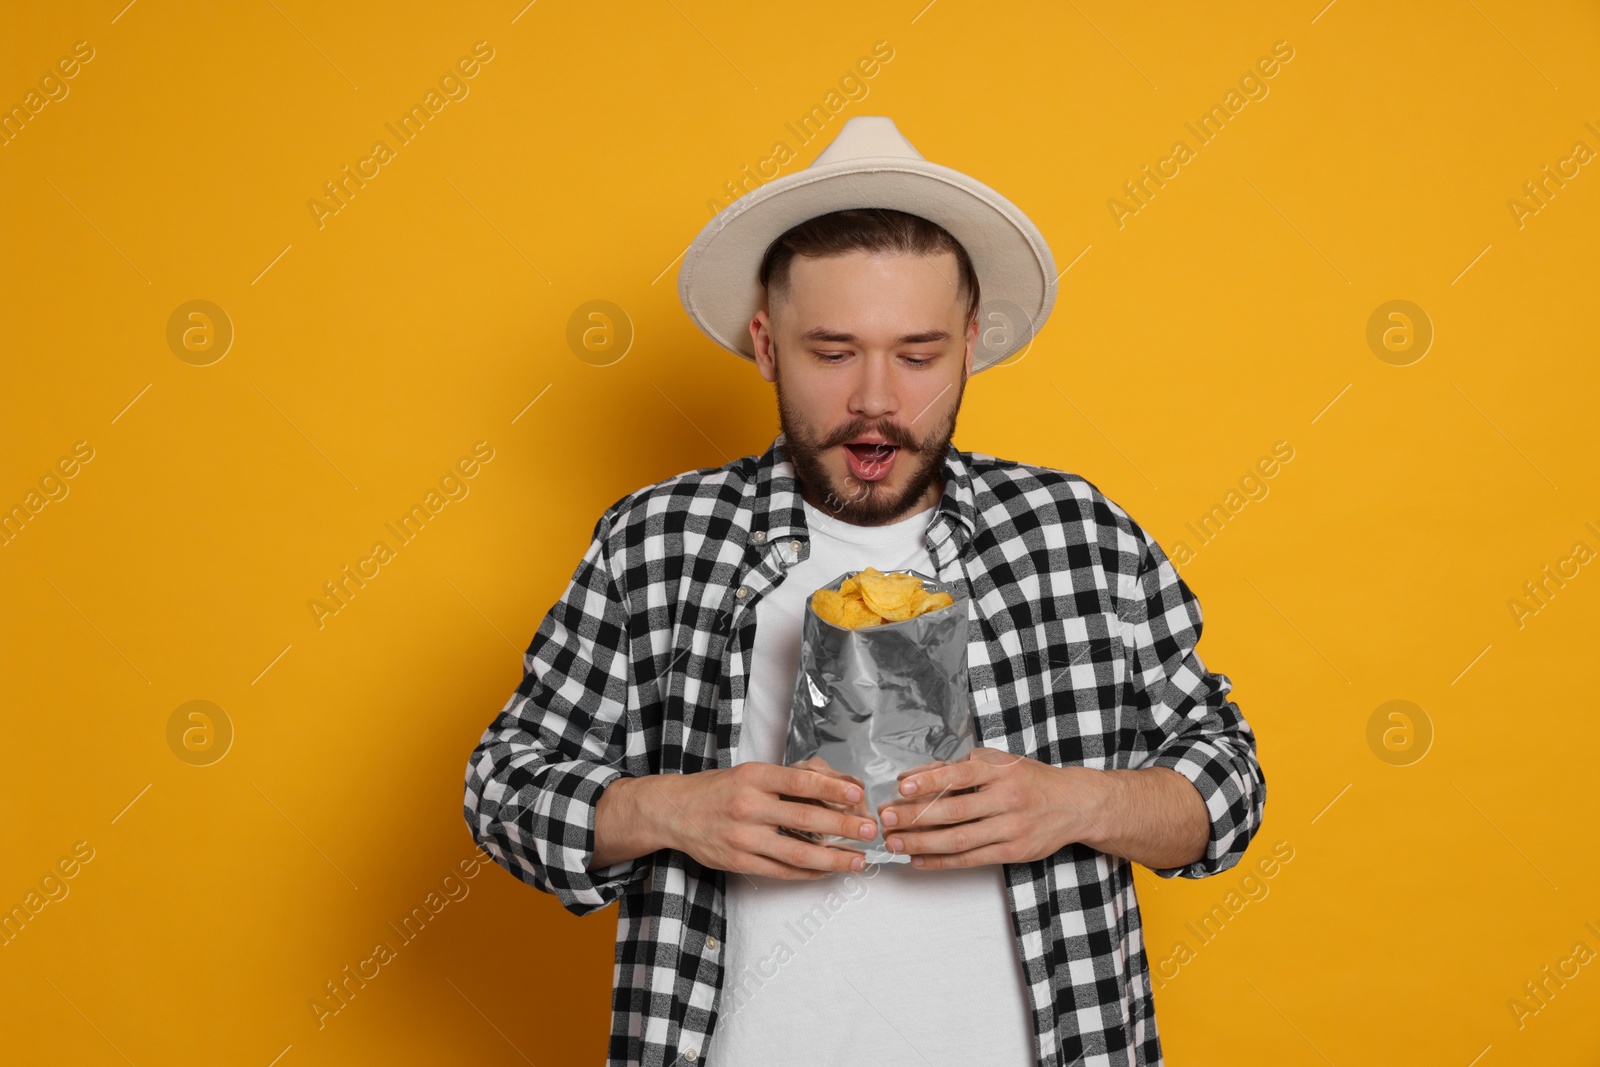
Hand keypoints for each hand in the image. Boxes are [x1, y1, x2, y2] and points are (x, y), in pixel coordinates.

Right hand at [659, 760, 877, 879]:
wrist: (674, 811)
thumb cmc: (720, 789)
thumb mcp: (751, 773)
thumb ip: (789, 780)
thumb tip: (838, 787)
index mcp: (754, 777)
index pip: (800, 781)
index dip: (832, 789)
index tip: (858, 796)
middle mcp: (748, 805)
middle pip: (805, 818)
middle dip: (843, 827)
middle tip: (870, 831)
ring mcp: (743, 837)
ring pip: (797, 852)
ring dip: (833, 858)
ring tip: (857, 860)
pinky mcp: (739, 861)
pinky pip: (781, 871)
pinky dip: (808, 872)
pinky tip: (827, 870)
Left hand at [875, 747, 1107, 868]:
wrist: (1073, 804)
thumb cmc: (1026, 779)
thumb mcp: (996, 763)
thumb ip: (954, 769)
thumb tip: (910, 777)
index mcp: (1000, 771)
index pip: (960, 775)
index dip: (929, 781)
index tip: (902, 786)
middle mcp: (1007, 798)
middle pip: (954, 811)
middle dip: (915, 817)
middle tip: (885, 820)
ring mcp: (1012, 827)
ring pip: (959, 839)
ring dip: (922, 843)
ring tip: (895, 842)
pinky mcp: (1013, 851)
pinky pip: (971, 859)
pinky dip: (941, 861)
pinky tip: (918, 859)